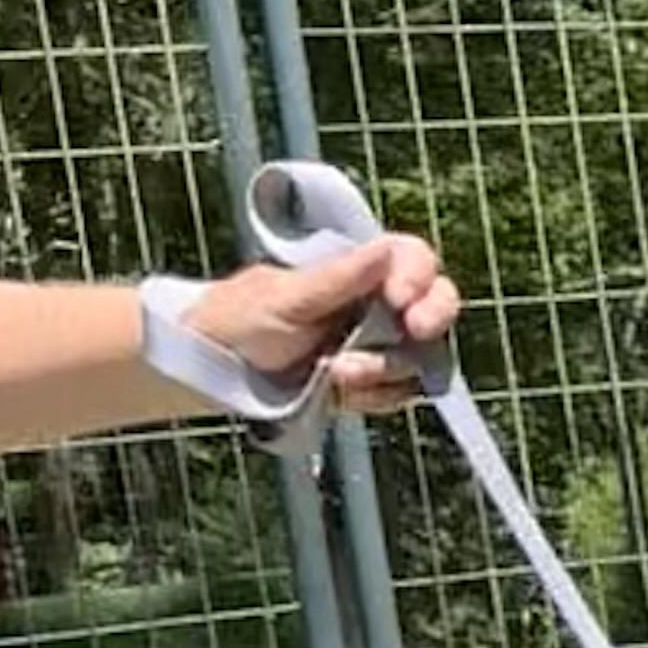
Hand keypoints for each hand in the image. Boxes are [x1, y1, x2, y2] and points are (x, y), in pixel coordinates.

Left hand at [184, 233, 461, 413]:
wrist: (212, 374)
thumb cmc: (237, 321)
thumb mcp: (286, 297)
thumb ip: (340, 278)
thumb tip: (385, 250)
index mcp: (357, 272)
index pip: (412, 260)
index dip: (419, 277)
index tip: (401, 299)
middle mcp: (376, 306)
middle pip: (435, 304)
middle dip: (431, 318)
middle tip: (415, 331)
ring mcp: (377, 347)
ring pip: (421, 356)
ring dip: (385, 368)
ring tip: (336, 374)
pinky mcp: (371, 387)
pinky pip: (399, 394)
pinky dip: (375, 397)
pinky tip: (340, 393)